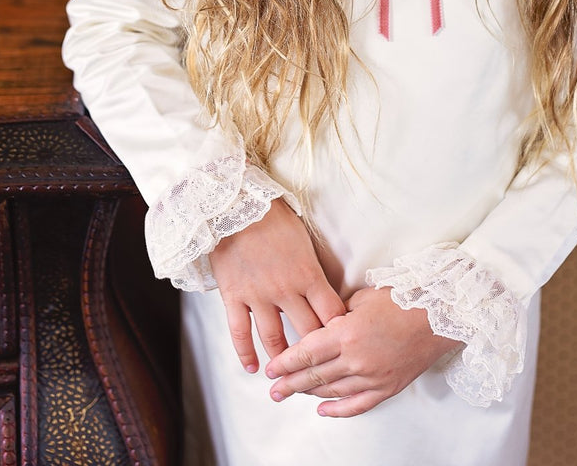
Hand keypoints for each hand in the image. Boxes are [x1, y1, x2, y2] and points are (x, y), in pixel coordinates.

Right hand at [209, 197, 345, 373]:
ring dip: (282, 358)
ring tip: (287, 371)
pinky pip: (240, 333)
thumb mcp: (303, 237)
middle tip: (320, 363)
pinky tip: (252, 367)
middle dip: (316, 351)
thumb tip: (325, 284)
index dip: (339, 331)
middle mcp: (285, 290)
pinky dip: (246, 353)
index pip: (332, 314)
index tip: (343, 341)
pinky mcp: (234, 297)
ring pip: (274, 339)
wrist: (234, 204)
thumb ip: (313, 266)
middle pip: (308, 332)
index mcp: (307, 274)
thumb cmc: (272, 215)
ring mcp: (258, 296)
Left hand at [265, 285, 463, 416]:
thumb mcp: (363, 297)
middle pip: (314, 376)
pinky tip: (322, 411)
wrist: (439, 316)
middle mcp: (356, 359)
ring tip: (291, 395)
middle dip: (289, 383)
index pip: (306, 353)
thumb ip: (338, 311)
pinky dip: (337, 410)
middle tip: (272, 390)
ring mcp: (372, 377)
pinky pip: (357, 405)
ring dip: (308, 395)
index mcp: (347, 334)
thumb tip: (323, 321)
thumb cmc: (403, 300)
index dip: (285, 363)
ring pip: (332, 391)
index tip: (270, 369)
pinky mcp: (386, 388)